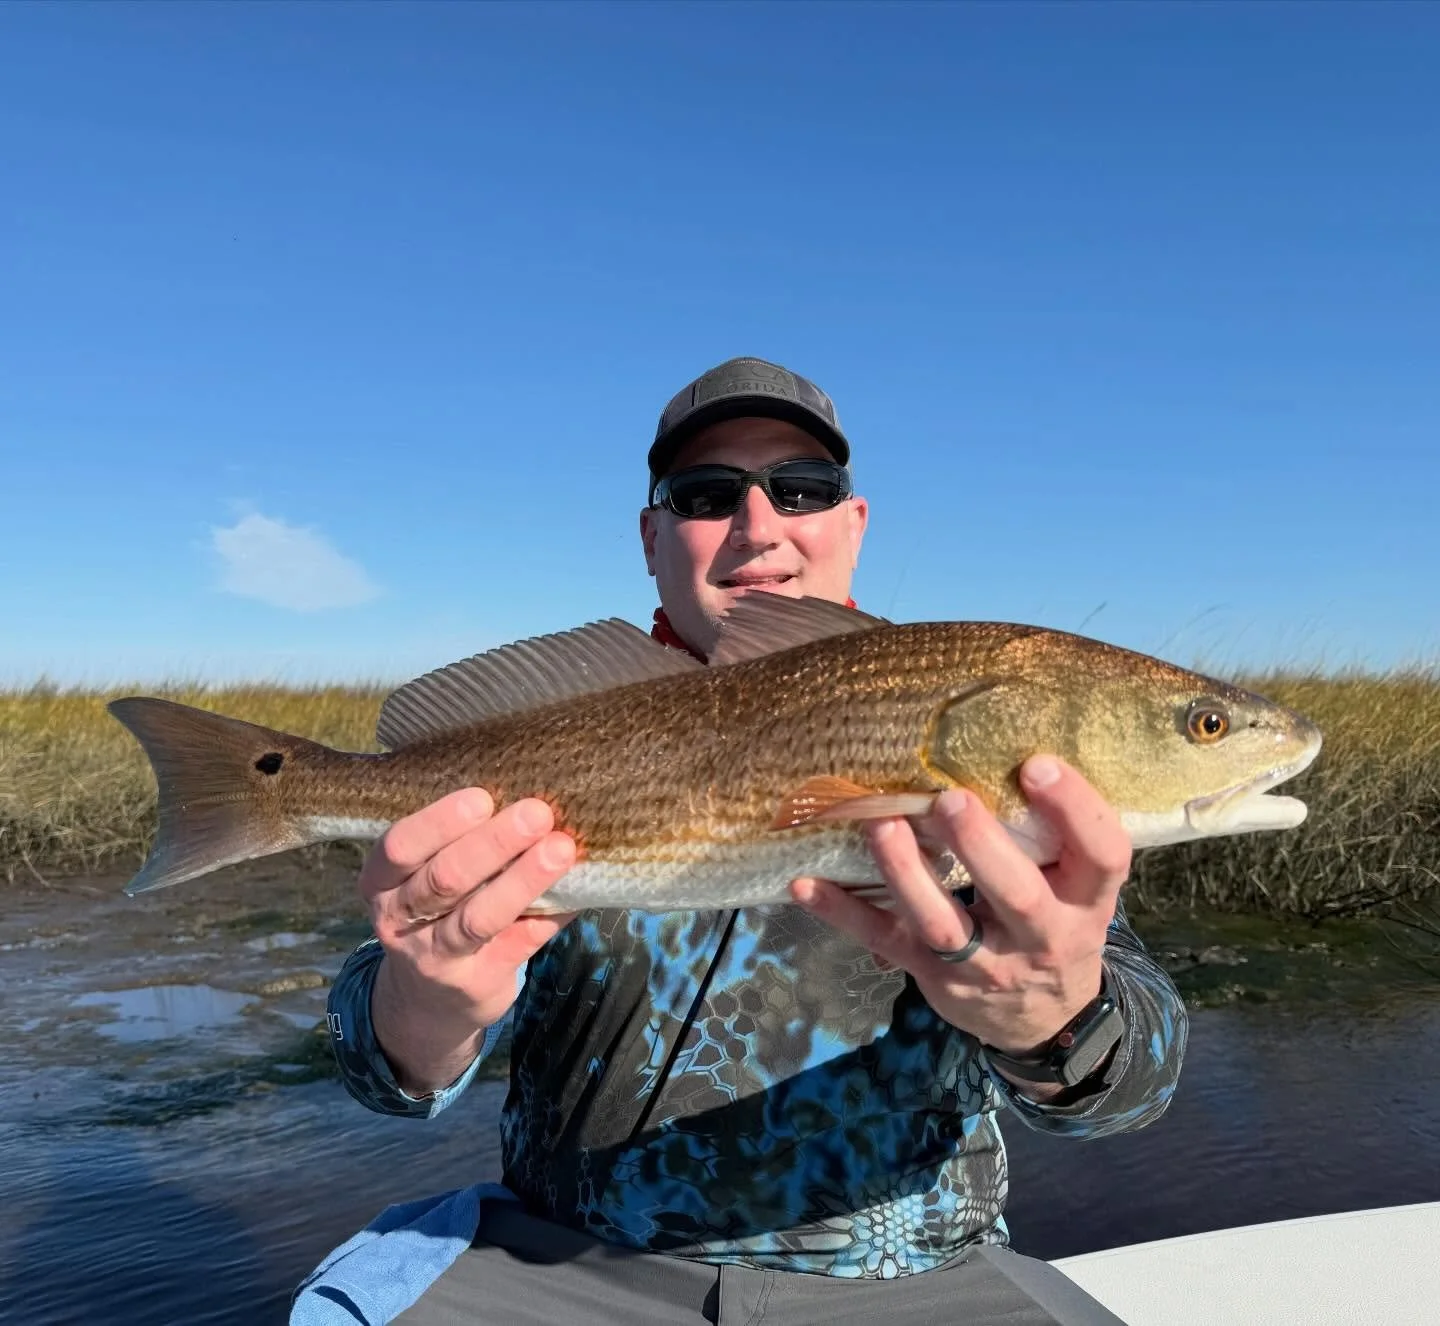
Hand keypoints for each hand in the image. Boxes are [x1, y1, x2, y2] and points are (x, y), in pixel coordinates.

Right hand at [362, 787, 576, 1093]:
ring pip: (479, 916)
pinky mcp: (475, 983)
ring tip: (561, 848)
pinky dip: (549, 913)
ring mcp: (435, 958)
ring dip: (523, 879)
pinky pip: (519, 943)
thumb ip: (455, 841)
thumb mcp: (421, 878)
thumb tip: (521, 788)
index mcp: (381, 882)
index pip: (399, 847)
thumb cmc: (434, 912)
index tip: (483, 797)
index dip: (439, 822)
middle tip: (537, 812)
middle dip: (493, 843)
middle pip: (444, 878)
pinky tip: (576, 888)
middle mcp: (400, 921)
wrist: (425, 1000)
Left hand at [791, 755, 1130, 1068]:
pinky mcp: (931, 976)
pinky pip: (883, 941)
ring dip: (906, 873)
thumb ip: (1051, 834)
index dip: (1075, 809)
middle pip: (1018, 895)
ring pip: (942, 925)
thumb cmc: (1054, 920)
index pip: (1101, 855)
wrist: (1043, 1021)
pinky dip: (842, 912)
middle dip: (982, 847)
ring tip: (879, 823)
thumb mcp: (1075, 887)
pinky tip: (806, 884)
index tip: (1036, 763)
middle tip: (951, 799)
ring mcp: (983, 964)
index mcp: (1085, 901)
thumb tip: (997, 743)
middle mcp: (1041, 936)